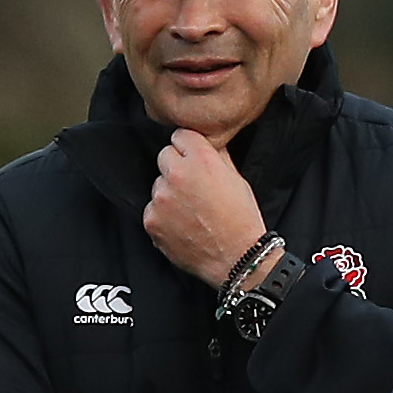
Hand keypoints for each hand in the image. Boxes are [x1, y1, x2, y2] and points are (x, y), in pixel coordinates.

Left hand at [143, 128, 268, 285]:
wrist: (236, 257)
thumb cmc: (241, 218)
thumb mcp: (236, 177)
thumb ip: (216, 154)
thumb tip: (204, 141)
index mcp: (201, 159)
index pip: (179, 136)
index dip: (188, 148)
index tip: (193, 159)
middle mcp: (177, 174)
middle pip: (164, 156)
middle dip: (176, 167)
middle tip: (193, 187)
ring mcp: (161, 198)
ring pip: (157, 184)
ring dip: (169, 193)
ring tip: (190, 210)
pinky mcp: (151, 219)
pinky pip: (152, 209)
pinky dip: (163, 215)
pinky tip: (181, 225)